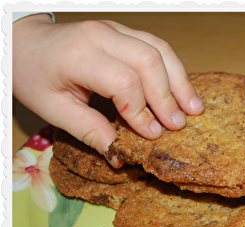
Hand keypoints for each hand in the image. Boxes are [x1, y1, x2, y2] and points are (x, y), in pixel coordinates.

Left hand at [13, 14, 203, 166]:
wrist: (26, 42)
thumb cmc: (34, 74)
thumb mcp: (52, 109)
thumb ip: (88, 130)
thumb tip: (119, 154)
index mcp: (78, 55)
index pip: (123, 81)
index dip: (141, 111)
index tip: (151, 135)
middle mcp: (101, 35)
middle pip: (148, 60)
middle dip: (168, 96)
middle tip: (179, 125)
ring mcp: (116, 29)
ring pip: (160, 49)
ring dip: (180, 80)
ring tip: (194, 108)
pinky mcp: (125, 32)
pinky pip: (158, 46)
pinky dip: (174, 69)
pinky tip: (183, 90)